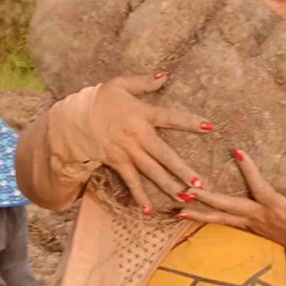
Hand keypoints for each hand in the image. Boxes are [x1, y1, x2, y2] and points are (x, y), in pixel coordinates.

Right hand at [90, 73, 213, 212]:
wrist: (74, 118)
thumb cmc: (100, 100)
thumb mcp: (120, 84)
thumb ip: (144, 82)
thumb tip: (165, 75)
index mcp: (142, 114)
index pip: (170, 118)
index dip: (190, 122)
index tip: (210, 127)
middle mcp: (137, 136)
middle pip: (164, 155)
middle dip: (183, 170)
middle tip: (200, 184)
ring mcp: (127, 152)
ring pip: (152, 172)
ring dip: (169, 186)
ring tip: (186, 198)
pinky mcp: (117, 163)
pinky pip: (131, 182)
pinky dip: (139, 197)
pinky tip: (150, 210)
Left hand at [180, 150, 285, 265]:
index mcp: (277, 208)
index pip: (260, 187)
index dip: (249, 170)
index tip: (237, 151)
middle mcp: (260, 217)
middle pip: (230, 207)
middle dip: (208, 198)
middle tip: (187, 189)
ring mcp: (252, 225)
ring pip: (221, 219)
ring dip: (199, 214)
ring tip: (178, 208)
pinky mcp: (249, 228)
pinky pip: (223, 223)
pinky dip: (205, 220)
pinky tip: (188, 216)